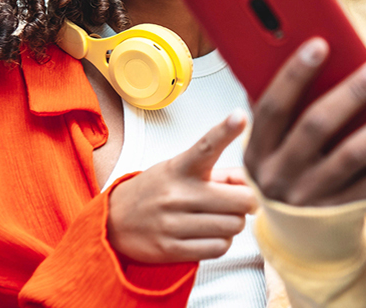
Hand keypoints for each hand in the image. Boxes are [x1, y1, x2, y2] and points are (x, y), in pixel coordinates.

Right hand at [107, 111, 258, 263]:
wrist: (113, 220)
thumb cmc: (157, 191)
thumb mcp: (182, 170)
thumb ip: (221, 173)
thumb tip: (252, 182)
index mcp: (182, 167)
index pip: (207, 146)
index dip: (226, 131)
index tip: (240, 117)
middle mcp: (178, 193)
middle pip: (242, 200)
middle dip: (246, 202)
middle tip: (235, 201)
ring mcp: (174, 223)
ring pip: (234, 226)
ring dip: (233, 224)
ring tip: (215, 218)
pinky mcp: (172, 249)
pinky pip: (220, 248)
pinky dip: (221, 242)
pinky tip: (207, 234)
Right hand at [245, 38, 365, 206]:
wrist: (296, 234)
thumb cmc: (288, 170)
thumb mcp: (271, 144)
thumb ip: (281, 107)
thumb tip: (304, 54)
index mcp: (258, 150)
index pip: (273, 107)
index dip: (294, 74)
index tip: (321, 43)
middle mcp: (280, 175)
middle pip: (318, 125)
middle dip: (354, 92)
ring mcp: (310, 197)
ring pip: (354, 154)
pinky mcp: (340, 213)